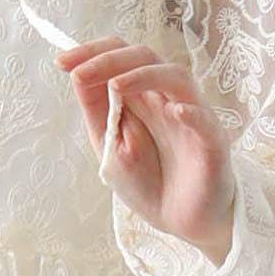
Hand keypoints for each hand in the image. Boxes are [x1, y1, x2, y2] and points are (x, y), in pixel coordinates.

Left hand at [56, 37, 235, 265]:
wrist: (179, 222)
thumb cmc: (147, 181)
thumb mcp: (110, 146)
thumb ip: (99, 112)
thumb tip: (79, 75)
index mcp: (140, 96)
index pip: (120, 56)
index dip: (92, 52)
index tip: (62, 61)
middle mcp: (165, 97)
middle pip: (145, 57)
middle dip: (109, 59)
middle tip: (80, 72)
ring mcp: (191, 116)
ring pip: (176, 76)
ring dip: (144, 75)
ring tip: (117, 85)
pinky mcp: (212, 142)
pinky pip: (205, 120)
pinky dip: (192, 114)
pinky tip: (176, 113)